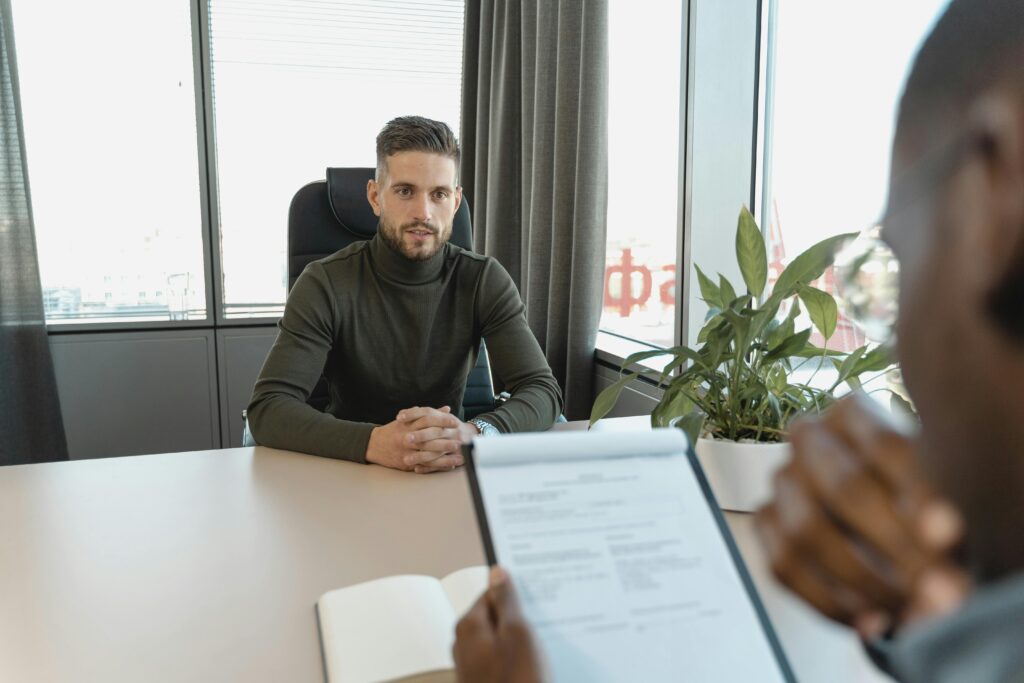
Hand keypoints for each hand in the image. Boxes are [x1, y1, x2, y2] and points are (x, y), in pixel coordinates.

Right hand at [365, 406, 476, 473]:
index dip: (442, 421)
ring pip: (428, 454)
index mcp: (409, 424)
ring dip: (445, 456)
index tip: (455, 422)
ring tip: (459, 456)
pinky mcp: (407, 463)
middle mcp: (408, 437)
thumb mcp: (409, 419)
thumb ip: (428, 414)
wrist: (374, 444)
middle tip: (460, 440)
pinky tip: (449, 466)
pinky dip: (438, 466)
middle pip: (429, 438)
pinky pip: (425, 465)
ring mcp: (407, 451)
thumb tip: (447, 409)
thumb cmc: (395, 430)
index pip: (428, 420)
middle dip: (446, 440)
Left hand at [453, 566, 545, 682]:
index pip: (491, 592)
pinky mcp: (484, 680)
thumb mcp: (517, 634)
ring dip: (521, 641)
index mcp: (468, 626)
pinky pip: (503, 658)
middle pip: (496, 616)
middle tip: (541, 626)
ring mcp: (473, 664)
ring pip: (502, 639)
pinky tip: (534, 665)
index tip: (533, 595)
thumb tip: (498, 574)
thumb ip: (507, 601)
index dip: (516, 592)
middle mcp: (465, 644)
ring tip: (540, 650)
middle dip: (520, 618)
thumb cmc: (513, 682)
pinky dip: (518, 658)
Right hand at [756, 394, 969, 638]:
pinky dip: (831, 604)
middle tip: (935, 585)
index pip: (887, 446)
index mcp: (853, 413)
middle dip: (894, 546)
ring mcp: (781, 479)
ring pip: (805, 530)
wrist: (892, 524)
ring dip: (862, 581)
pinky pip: (784, 566)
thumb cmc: (922, 505)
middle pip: (844, 488)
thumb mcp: (942, 500)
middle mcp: (808, 437)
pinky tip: (874, 620)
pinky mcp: (765, 521)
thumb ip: (942, 520)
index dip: (922, 496)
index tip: (952, 538)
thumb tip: (941, 554)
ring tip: (909, 607)